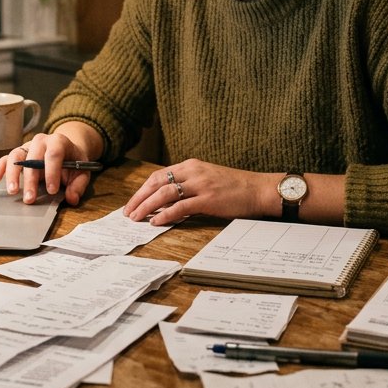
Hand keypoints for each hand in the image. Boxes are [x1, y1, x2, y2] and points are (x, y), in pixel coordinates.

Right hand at [0, 132, 91, 205]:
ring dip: (13, 174)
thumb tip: (72, 198)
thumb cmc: (73, 161)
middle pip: (33, 157)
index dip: (52, 172)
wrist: (67, 150)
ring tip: (12, 191)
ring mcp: (28, 146)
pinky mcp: (19, 154)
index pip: (54, 154)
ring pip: (16, 156)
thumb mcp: (82, 171)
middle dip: (31, 180)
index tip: (52, 190)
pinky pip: (6, 159)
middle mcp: (41, 141)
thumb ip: (79, 185)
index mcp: (59, 141)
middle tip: (30, 199)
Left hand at [122, 159, 277, 225]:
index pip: (159, 175)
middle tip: (128, 212)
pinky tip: (156, 222)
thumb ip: (189, 184)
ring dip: (147, 206)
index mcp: (191, 165)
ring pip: (164, 194)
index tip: (133, 202)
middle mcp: (193, 172)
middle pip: (157, 183)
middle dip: (139, 198)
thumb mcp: (208, 179)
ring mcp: (200, 185)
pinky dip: (165, 214)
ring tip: (136, 218)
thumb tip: (168, 200)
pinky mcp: (208, 199)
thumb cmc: (235, 187)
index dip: (143, 190)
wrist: (259, 189)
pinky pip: (180, 207)